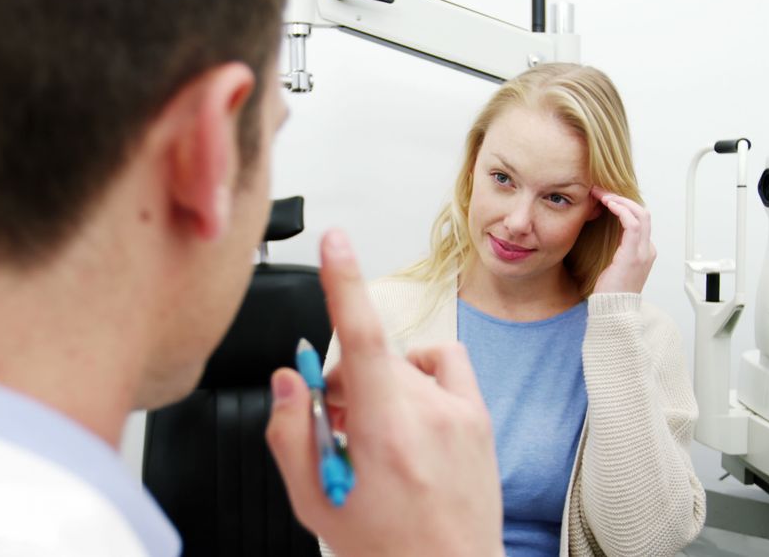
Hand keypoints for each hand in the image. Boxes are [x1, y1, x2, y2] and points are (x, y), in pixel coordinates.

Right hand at [265, 229, 503, 556]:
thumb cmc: (387, 550)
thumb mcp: (315, 503)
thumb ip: (289, 434)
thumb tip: (288, 380)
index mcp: (385, 432)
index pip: (360, 336)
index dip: (344, 281)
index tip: (335, 241)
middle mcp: (430, 413)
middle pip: (370, 356)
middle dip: (342, 382)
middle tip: (337, 428)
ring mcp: (461, 412)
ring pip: (402, 363)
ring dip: (379, 382)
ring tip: (375, 431)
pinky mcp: (480, 416)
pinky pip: (444, 363)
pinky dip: (419, 373)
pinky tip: (409, 410)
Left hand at [590, 187, 655, 293]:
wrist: (614, 311)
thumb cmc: (610, 291)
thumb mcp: (612, 265)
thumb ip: (613, 248)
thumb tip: (598, 232)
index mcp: (643, 251)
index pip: (639, 219)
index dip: (623, 204)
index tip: (604, 197)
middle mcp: (647, 249)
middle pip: (642, 212)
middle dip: (621, 198)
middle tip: (601, 191)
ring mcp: (643, 252)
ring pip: (640, 214)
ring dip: (620, 200)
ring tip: (602, 195)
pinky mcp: (633, 255)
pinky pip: (633, 225)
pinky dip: (622, 210)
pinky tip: (609, 205)